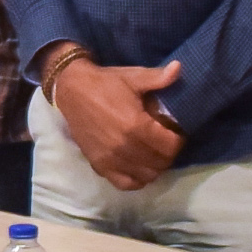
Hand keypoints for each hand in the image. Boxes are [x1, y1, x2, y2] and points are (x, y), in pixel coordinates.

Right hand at [50, 56, 184, 189]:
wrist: (72, 91)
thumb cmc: (106, 83)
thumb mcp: (134, 77)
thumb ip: (158, 78)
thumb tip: (179, 68)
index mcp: (136, 126)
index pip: (170, 146)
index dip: (179, 140)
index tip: (176, 132)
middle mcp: (125, 147)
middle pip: (161, 163)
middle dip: (169, 152)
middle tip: (166, 141)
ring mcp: (111, 160)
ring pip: (147, 176)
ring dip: (156, 166)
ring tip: (154, 152)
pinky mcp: (100, 166)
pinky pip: (126, 184)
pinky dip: (137, 179)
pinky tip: (139, 166)